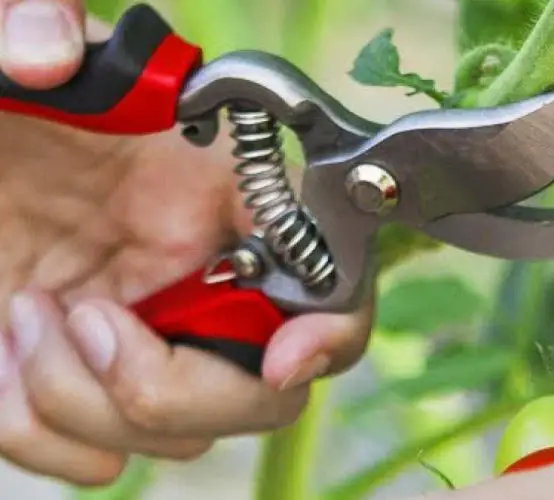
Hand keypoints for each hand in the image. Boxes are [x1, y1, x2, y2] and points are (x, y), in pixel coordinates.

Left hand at [0, 0, 373, 485]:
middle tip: (91, 320)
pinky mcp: (77, 387)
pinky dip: (45, 432)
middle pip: (266, 395)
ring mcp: (143, 341)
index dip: (334, 330)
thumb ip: (35, 22)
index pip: (331, 280)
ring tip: (28, 312)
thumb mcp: (16, 45)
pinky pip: (96, 460)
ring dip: (88, 400)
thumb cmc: (5, 109)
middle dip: (176, 389)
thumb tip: (47, 51)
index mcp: (215, 198)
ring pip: (178, 440)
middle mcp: (198, 280)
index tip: (283, 355)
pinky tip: (9, 350)